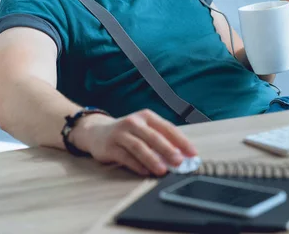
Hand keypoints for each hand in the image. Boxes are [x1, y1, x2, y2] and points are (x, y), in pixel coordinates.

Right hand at [72, 109, 196, 176]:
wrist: (96, 131)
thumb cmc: (128, 133)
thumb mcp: (144, 130)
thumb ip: (161, 140)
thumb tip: (182, 157)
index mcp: (147, 116)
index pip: (168, 128)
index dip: (182, 141)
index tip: (193, 154)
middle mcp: (134, 122)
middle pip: (154, 137)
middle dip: (168, 150)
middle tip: (179, 162)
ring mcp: (121, 133)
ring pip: (139, 147)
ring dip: (152, 159)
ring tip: (162, 170)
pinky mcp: (110, 146)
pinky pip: (125, 156)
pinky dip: (136, 165)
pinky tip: (145, 171)